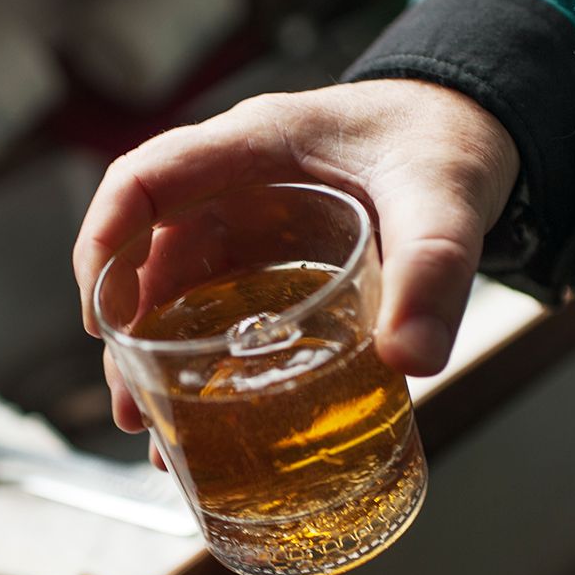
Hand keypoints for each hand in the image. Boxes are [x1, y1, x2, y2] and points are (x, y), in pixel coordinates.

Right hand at [72, 79, 519, 467]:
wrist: (471, 135)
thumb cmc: (446, 143)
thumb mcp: (445, 198)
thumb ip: (435, 268)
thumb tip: (410, 359)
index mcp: (255, 146)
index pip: (145, 180)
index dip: (106, 244)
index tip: (103, 319)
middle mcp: (235, 188)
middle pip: (147, 256)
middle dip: (127, 337)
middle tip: (138, 413)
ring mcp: (250, 228)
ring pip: (175, 294)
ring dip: (158, 364)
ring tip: (164, 439)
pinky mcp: (271, 264)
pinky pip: (218, 313)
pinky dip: (207, 367)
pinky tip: (215, 425)